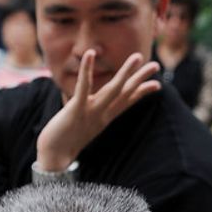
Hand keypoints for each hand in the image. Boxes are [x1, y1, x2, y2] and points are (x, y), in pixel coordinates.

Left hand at [36, 49, 160, 171]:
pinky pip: (83, 87)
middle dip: (140, 79)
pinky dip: (87, 70)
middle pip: (125, 94)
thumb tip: (94, 116)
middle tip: (157, 65)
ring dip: (126, 73)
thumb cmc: (65, 142)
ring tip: (138, 57)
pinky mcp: (76, 109)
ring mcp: (91, 112)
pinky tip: (90, 54)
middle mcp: (101, 115)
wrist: (54, 157)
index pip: (126, 102)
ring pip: (113, 90)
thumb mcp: (83, 128)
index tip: (157, 85)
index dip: (142, 93)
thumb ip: (90, 119)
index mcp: (104, 118)